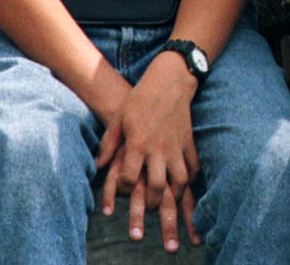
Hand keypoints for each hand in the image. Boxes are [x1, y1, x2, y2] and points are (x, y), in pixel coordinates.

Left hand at [95, 52, 201, 249]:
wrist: (170, 80)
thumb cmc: (140, 98)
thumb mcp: (118, 118)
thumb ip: (108, 144)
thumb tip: (97, 165)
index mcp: (137, 143)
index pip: (127, 178)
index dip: (121, 191)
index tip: (121, 193)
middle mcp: (157, 149)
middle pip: (155, 187)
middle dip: (152, 205)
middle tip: (150, 211)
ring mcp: (176, 146)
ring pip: (178, 181)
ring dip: (175, 198)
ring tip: (172, 207)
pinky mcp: (189, 142)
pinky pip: (192, 166)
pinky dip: (190, 179)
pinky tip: (186, 186)